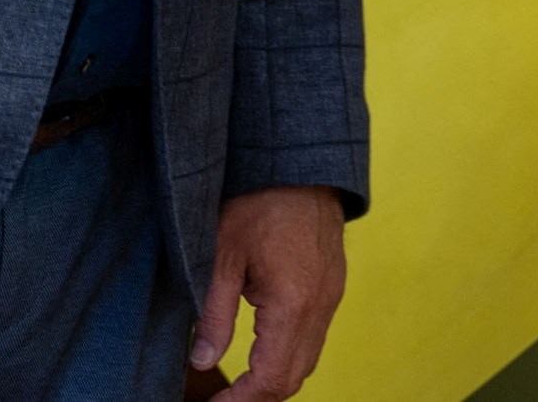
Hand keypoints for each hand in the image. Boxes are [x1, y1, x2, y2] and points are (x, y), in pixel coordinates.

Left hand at [190, 185, 345, 400]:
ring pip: (308, 360)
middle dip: (259, 396)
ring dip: (276, 376)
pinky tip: (263, 345)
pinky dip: (291, 352)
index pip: (271, 379)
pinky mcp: (333, 284)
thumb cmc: (257, 199)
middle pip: (294, 378)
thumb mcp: (221, 254)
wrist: (299, 160)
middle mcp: (320, 306)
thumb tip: (203, 359)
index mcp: (293, 304)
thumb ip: (214, 313)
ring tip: (238, 380)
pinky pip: (316, 335)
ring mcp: (332, 295)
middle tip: (223, 398)